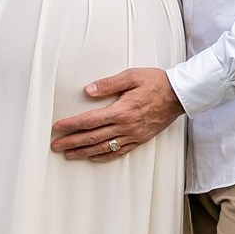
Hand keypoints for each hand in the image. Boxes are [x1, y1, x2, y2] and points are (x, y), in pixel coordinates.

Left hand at [49, 67, 183, 161]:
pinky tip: (93, 157)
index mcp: (121, 111)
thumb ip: (108, 84)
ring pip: (103, 148)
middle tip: (55, 146)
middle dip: (71, 142)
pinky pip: (119, 152)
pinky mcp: (140, 140)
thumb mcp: (131, 76)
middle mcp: (125, 127)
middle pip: (92, 137)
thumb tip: (88, 91)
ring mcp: (132, 135)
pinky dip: (103, 156)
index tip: (57, 128)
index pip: (89, 121)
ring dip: (83, 152)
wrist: (179, 95)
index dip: (71, 125)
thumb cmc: (156, 82)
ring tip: (68, 155)